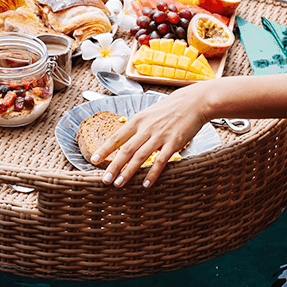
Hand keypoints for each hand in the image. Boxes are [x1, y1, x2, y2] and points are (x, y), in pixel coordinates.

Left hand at [92, 85, 208, 187]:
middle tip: (104, 180)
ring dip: (128, 172)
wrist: (193, 102)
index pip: (116, 137)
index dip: (104, 149)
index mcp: (138, 120)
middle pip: (125, 150)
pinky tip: (145, 184)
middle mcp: (146, 128)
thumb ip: (137, 127)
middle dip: (113, 166)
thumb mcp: (149, 113)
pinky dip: (152, 174)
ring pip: (140, 157)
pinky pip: (160, 161)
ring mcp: (160, 136)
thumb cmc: (170, 108)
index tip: (93, 160)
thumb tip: (124, 140)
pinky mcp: (173, 143)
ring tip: (119, 183)